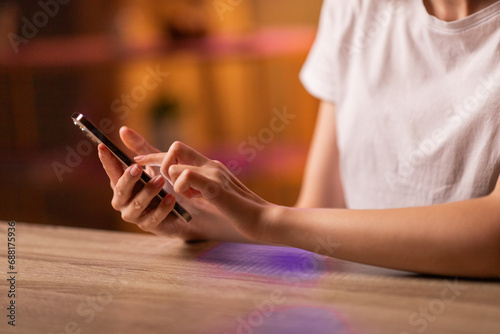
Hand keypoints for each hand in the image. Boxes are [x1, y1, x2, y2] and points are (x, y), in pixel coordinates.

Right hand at [98, 127, 204, 238]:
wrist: (189, 208)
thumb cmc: (167, 184)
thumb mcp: (155, 163)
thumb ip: (140, 148)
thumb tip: (123, 129)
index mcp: (123, 184)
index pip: (111, 171)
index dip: (107, 160)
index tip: (103, 146)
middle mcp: (124, 201)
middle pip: (120, 190)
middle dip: (128, 179)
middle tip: (137, 167)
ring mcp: (136, 216)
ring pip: (137, 205)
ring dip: (148, 192)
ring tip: (161, 180)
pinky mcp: (151, 226)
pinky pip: (154, 218)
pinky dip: (162, 208)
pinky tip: (171, 198)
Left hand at [134, 141, 272, 240]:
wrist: (264, 220)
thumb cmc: (240, 214)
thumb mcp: (215, 196)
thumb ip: (199, 188)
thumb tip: (181, 187)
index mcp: (209, 167)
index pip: (177, 150)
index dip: (154, 152)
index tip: (137, 157)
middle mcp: (210, 165)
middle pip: (174, 148)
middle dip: (156, 160)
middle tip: (153, 175)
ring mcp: (213, 173)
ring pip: (175, 164)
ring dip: (172, 181)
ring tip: (188, 196)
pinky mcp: (215, 185)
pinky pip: (186, 175)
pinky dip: (182, 186)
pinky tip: (193, 198)